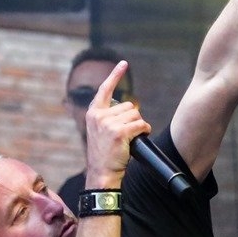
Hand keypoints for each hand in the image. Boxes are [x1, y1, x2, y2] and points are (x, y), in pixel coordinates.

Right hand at [82, 61, 146, 186]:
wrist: (101, 173)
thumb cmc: (104, 155)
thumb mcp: (99, 132)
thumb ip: (108, 118)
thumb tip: (130, 108)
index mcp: (93, 114)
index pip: (105, 90)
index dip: (115, 76)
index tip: (123, 64)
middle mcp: (99, 116)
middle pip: (128, 106)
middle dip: (132, 118)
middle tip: (127, 134)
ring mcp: (108, 124)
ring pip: (135, 115)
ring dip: (138, 125)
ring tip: (130, 139)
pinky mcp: (119, 132)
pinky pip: (140, 124)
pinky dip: (144, 130)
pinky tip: (139, 138)